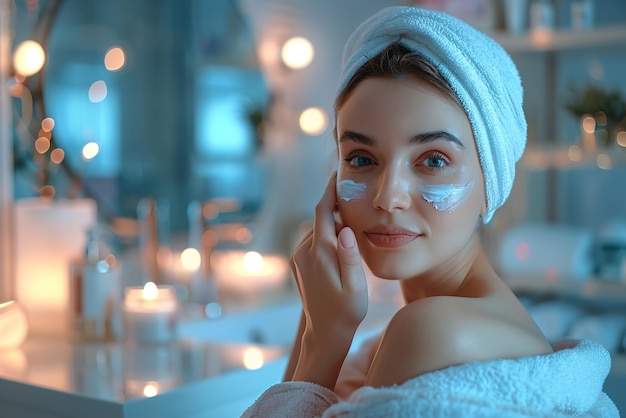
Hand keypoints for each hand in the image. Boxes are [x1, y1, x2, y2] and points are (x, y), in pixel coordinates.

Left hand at [288, 172, 367, 388]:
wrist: (323, 333)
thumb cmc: (346, 311)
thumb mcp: (355, 287)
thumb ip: (350, 257)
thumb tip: (346, 229)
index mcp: (319, 253)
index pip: (323, 212)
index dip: (331, 190)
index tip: (338, 172)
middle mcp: (304, 251)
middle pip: (322, 219)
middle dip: (338, 210)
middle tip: (359, 205)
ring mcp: (298, 256)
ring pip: (319, 230)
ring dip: (334, 227)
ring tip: (353, 234)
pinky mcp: (298, 262)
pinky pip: (314, 240)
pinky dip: (327, 237)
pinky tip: (342, 249)